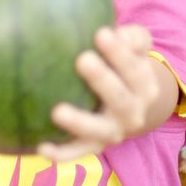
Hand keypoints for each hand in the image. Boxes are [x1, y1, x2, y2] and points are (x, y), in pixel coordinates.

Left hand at [37, 25, 177, 161]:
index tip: (100, 33)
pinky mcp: (93, 147)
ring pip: (99, 131)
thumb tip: (118, 31)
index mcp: (145, 85)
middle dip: (102, 80)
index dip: (120, 53)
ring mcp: (113, 132)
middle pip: (121, 99)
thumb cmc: (125, 64)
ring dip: (79, 122)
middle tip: (82, 59)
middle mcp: (133, 112)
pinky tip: (41, 146)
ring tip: (57, 111)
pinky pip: (77, 153)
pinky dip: (61, 153)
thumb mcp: (135, 47)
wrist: (131, 104)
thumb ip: (132, 37)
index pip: (135, 68)